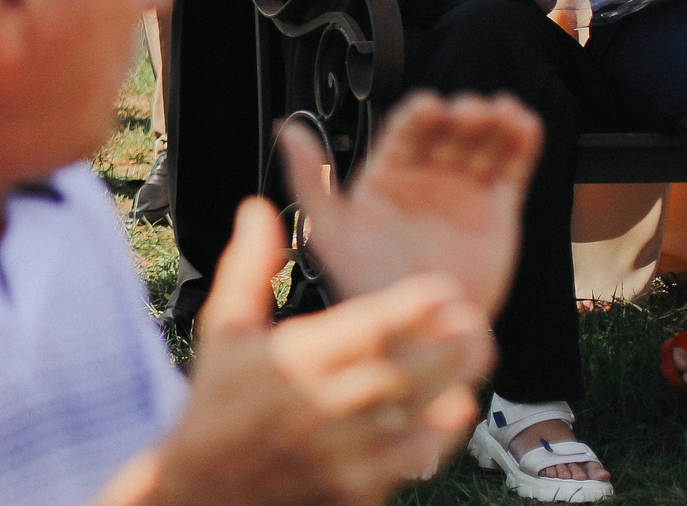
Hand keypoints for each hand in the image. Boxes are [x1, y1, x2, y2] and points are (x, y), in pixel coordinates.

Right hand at [134, 197, 491, 505]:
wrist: (206, 487)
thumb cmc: (218, 398)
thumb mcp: (223, 328)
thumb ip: (247, 268)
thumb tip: (257, 208)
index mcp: (288, 361)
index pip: (362, 330)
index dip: (408, 309)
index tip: (445, 288)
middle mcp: (317, 406)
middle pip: (398, 371)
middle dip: (444, 345)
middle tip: (479, 318)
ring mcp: (338, 453)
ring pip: (410, 414)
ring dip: (450, 382)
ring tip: (480, 352)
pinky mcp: (352, 489)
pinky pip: (406, 461)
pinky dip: (436, 435)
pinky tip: (458, 408)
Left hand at [280, 92, 538, 317]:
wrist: (419, 331)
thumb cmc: (367, 282)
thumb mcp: (332, 230)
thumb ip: (309, 178)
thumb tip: (285, 128)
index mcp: (387, 174)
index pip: (404, 133)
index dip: (418, 116)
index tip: (429, 106)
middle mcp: (426, 175)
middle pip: (447, 134)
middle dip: (460, 118)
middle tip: (471, 110)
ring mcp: (463, 190)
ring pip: (481, 146)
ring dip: (494, 125)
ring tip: (503, 113)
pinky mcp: (498, 210)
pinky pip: (511, 172)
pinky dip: (522, 147)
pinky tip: (527, 126)